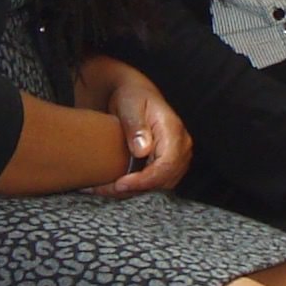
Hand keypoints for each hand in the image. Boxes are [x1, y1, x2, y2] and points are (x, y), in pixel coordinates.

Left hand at [77, 57, 191, 195]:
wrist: (133, 93)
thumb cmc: (131, 96)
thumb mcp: (130, 105)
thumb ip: (136, 126)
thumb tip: (143, 150)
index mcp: (174, 132)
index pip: (165, 166)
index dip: (143, 181)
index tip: (119, 185)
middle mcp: (180, 147)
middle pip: (163, 181)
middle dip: (134, 190)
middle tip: (104, 189)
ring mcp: (176, 157)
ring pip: (159, 186)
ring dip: (133, 191)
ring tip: (105, 188)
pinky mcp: (167, 163)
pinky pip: (155, 183)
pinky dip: (136, 187)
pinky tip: (115, 185)